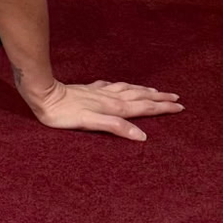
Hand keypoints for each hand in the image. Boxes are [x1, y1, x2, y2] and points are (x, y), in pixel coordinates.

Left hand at [18, 76, 182, 140]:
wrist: (43, 94)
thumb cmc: (63, 113)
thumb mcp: (89, 123)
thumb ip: (115, 127)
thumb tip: (141, 136)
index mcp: (113, 107)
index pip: (143, 107)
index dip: (162, 108)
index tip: (180, 107)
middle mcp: (109, 97)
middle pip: (140, 97)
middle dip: (159, 98)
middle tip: (177, 98)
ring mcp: (99, 91)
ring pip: (128, 89)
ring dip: (144, 91)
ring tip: (156, 91)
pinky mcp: (89, 89)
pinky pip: (113, 86)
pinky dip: (123, 86)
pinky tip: (120, 85)